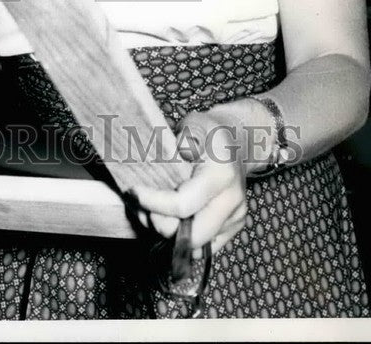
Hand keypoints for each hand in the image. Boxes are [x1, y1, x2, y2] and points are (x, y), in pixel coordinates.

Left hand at [128, 108, 248, 257]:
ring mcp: (235, 218)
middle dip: (161, 225)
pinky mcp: (232, 229)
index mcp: (221, 176)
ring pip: (197, 246)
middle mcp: (232, 202)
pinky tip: (166, 219)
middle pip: (192, 236)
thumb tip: (180, 149)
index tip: (134, 192)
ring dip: (169, 236)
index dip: (154, 203)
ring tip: (149, 212)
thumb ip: (187, 135)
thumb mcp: (196, 123)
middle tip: (140, 207)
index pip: (183, 205)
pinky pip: (203, 247)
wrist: (237, 142)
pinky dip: (183, 239)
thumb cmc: (210, 132)